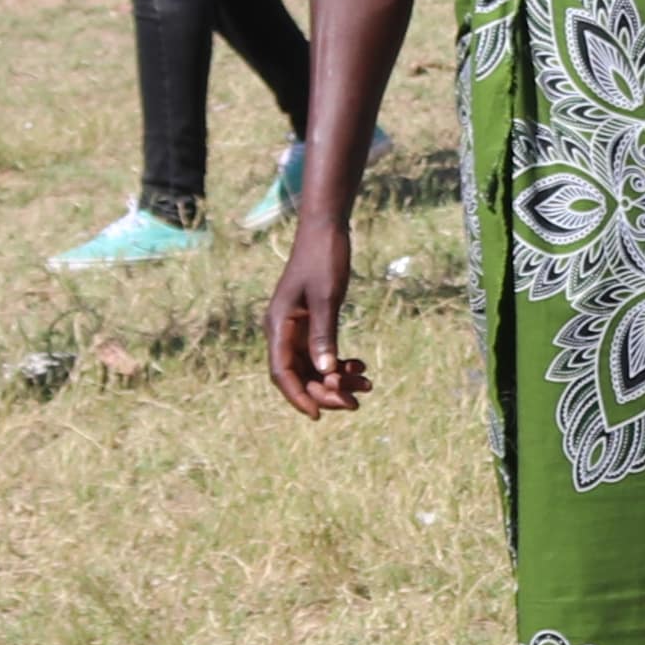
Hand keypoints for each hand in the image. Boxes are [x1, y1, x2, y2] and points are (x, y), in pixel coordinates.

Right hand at [266, 208, 373, 416]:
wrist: (326, 229)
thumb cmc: (324, 257)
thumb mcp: (327, 297)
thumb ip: (324, 334)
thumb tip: (325, 373)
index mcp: (278, 325)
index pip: (281, 372)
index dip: (298, 396)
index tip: (318, 416)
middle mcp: (283, 330)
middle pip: (299, 374)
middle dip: (326, 392)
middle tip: (355, 402)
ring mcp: (296, 328)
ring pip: (313, 367)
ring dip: (337, 381)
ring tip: (367, 385)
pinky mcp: (311, 323)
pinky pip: (322, 354)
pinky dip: (340, 364)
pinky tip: (360, 367)